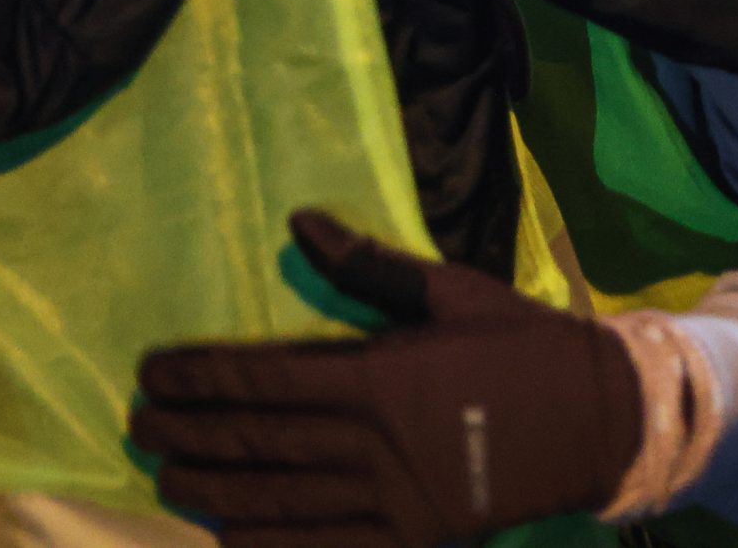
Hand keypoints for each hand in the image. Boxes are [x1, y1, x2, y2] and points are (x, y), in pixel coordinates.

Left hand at [133, 211, 643, 547]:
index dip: (199, 376)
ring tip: (163, 476)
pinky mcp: (413, 540)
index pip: (263, 377)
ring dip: (212, 488)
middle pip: (258, 442)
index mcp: (380, 377)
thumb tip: (300, 222)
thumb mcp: (449, 291)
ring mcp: (393, 503)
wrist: (601, 421)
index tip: (150, 370)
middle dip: (188, 432)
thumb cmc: (522, 345)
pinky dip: (269, 545)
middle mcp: (375, 446)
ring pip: (279, 501)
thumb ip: (368, 266)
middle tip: (135, 424)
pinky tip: (226, 536)